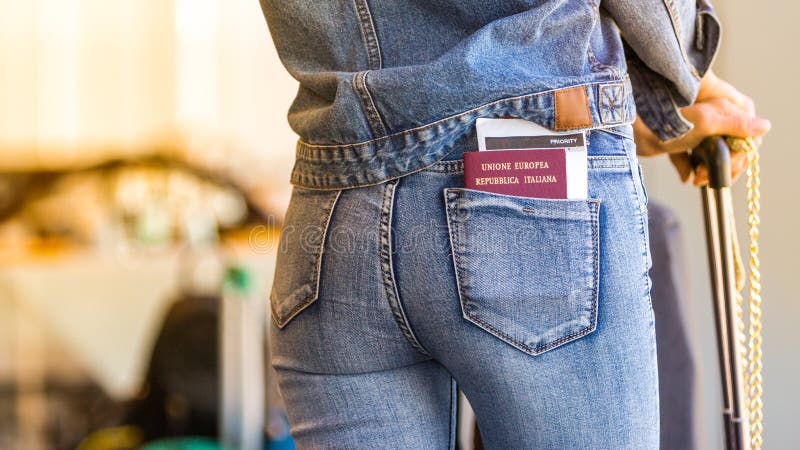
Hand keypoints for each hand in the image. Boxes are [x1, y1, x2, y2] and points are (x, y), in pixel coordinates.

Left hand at [634, 71, 770, 184]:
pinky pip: (690, 157)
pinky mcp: (675, 140)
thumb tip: (765, 126)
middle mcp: (709, 114)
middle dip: (723, 164)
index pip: (747, 130)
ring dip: (707, 169)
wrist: (623, 130)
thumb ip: (735, 124)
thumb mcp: (705, 123)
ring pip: (711, 153)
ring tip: (696, 178)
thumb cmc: (663, 121)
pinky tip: (685, 177)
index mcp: (722, 105)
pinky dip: (689, 168)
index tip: (729, 166)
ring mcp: (692, 127)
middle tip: (707, 177)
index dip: (741, 152)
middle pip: (730, 144)